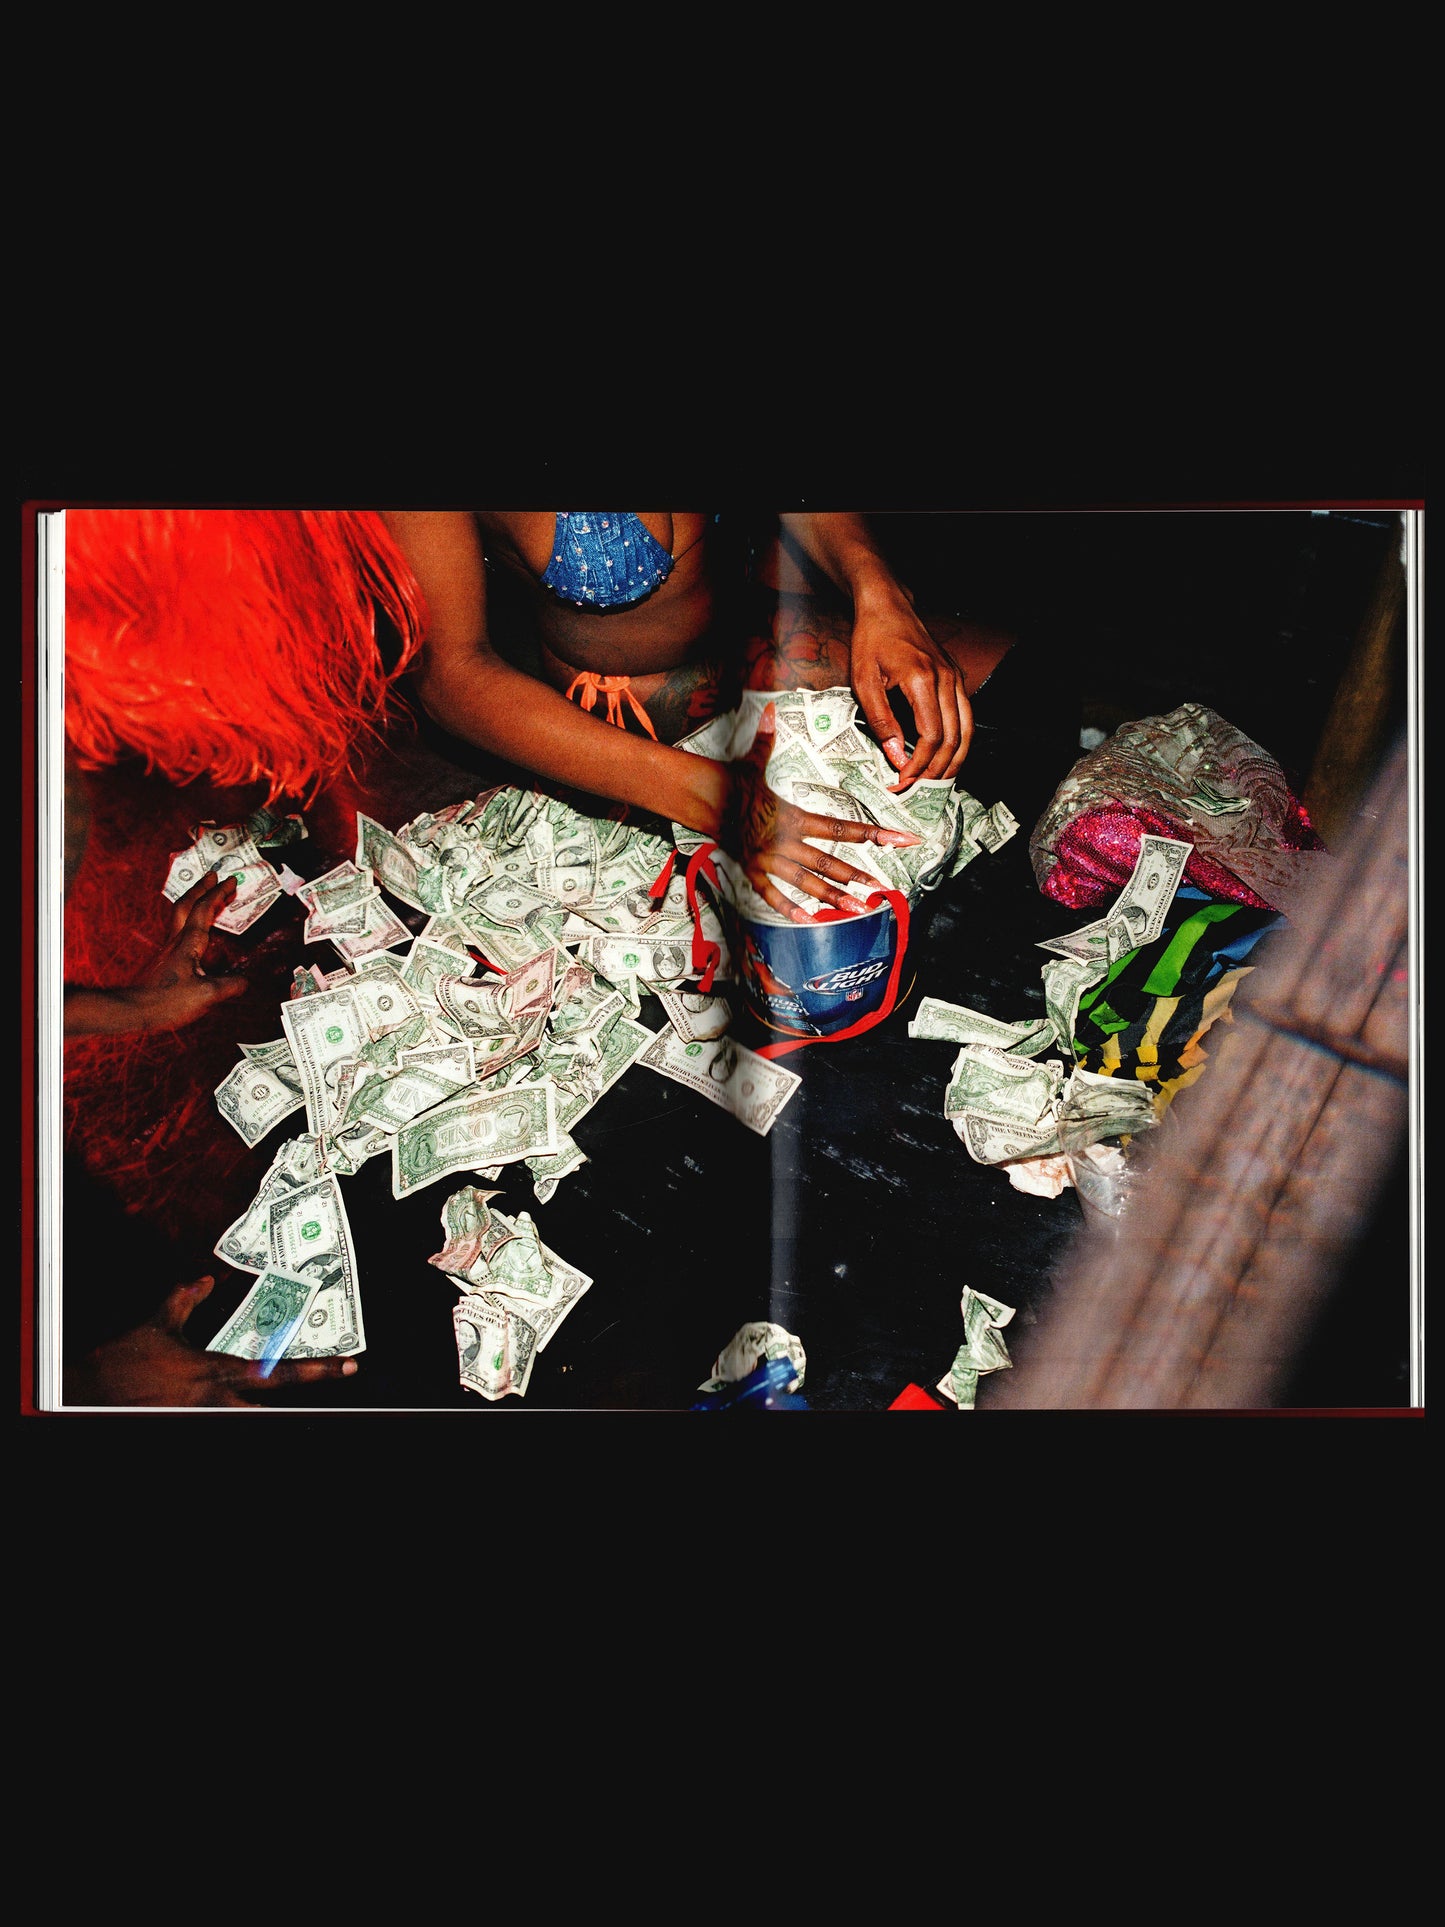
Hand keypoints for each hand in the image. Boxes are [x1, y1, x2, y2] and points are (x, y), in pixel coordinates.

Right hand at [63, 1274, 359, 1407]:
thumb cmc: (123, 1363)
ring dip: (270, 1408)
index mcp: (213, 1372)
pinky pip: (225, 1421)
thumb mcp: (156, 1327)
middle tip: (340, 1377)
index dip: (315, 1371)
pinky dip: (240, 1411)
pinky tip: (248, 1403)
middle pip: (274, 1406)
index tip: (348, 1367)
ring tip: (295, 1399)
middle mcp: (215, 1401)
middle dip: (304, 1394)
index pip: (275, 1373)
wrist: (86, 1396)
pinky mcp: (189, 1425)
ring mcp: (203, 1419)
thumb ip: (184, 1302)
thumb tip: (206, 1280)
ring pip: (251, 1419)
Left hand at [64, 870, 249, 1034]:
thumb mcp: (206, 995)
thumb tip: (246, 980)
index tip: (231, 881)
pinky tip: (197, 931)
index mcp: (188, 943)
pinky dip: (190, 921)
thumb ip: (229, 985)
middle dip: (200, 888)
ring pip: (180, 916)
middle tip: (213, 876)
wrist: (133, 1010)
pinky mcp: (164, 961)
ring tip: (206, 896)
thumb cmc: (166, 1001)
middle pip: (185, 905)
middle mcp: (176, 941)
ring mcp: (168, 950)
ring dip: (194, 901)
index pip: (203, 910)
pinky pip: (179, 931)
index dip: (218, 893)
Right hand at [724, 705, 920, 921]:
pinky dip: (788, 908)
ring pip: (806, 882)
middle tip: (883, 888)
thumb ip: (766, 740)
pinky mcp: (752, 871)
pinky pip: (771, 894)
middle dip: (857, 875)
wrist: (700, 802)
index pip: (841, 827)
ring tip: (857, 909)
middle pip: (827, 861)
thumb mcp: (751, 761)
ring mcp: (769, 859)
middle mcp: (785, 841)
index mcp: (793, 817)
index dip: (874, 833)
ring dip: (832, 897)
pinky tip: (809, 920)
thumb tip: (772, 711)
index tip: (900, 840)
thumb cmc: (731, 784)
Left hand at [848, 592, 972, 788]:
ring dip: (955, 760)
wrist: (888, 606)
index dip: (920, 765)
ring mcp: (955, 678)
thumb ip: (880, 719)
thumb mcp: (864, 680)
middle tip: (919, 790)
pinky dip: (961, 741)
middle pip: (954, 738)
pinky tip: (948, 756)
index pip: (931, 736)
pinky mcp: (955, 678)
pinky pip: (966, 716)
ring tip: (938, 782)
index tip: (903, 781)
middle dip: (938, 770)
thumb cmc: (871, 639)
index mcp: (923, 680)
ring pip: (967, 730)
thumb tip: (896, 755)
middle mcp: (946, 680)